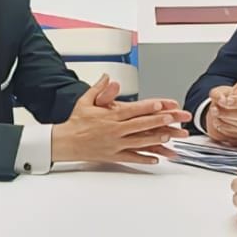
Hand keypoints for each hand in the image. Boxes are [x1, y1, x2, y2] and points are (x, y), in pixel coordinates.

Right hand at [52, 75, 191, 163]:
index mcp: (109, 116)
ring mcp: (114, 144)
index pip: (132, 110)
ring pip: (138, 142)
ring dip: (154, 140)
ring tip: (168, 137)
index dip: (147, 107)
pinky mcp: (113, 156)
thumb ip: (99, 88)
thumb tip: (108, 77)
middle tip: (171, 119)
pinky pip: (131, 158)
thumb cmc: (76, 121)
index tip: (160, 104)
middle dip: (157, 121)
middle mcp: (114, 130)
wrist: (65, 142)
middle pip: (140, 125)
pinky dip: (144, 159)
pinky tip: (155, 159)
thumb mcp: (86, 101)